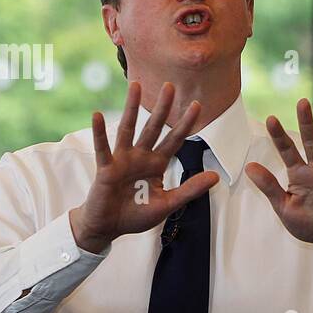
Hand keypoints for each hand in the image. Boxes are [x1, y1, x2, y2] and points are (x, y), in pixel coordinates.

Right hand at [69, 80, 218, 253]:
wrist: (108, 227)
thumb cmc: (135, 215)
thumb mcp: (168, 204)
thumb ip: (190, 189)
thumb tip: (215, 176)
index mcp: (156, 164)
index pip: (174, 140)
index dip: (185, 124)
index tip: (197, 105)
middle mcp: (140, 157)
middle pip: (153, 127)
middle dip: (162, 108)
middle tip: (170, 85)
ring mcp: (122, 160)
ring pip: (128, 129)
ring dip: (131, 108)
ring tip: (136, 86)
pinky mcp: (106, 169)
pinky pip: (103, 148)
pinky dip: (99, 133)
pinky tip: (97, 115)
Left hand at [246, 98, 312, 268]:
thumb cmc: (309, 226)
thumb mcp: (285, 208)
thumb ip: (270, 187)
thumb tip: (249, 167)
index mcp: (298, 175)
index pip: (287, 151)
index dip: (279, 136)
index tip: (271, 118)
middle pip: (311, 140)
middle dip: (307, 122)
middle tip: (302, 101)